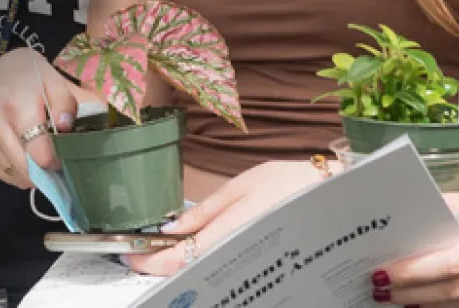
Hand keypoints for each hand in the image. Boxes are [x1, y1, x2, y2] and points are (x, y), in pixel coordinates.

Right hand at [0, 47, 79, 188]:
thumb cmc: (33, 78)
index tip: (66, 157)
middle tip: (59, 163)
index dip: (57, 161)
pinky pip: (1, 173)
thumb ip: (66, 105)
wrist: (3, 70)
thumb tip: (65, 127)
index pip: (39, 153)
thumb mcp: (56, 83)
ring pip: (13, 174)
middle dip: (46, 172)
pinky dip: (17, 172)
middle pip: (25, 168)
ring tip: (44, 158)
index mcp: (18, 108)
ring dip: (32, 174)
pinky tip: (27, 159)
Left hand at [128, 160, 331, 276]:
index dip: (147, 260)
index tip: (129, 252)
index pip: (175, 260)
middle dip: (161, 265)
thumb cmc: (287, 184)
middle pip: (187, 273)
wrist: (329, 196)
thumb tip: (170, 227)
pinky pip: (220, 268)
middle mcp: (235, 256)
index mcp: (227, 235)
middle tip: (143, 251)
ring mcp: (246, 263)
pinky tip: (195, 251)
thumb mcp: (238, 188)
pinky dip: (201, 263)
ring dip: (180, 265)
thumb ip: (203, 212)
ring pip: (203, 273)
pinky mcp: (255, 264)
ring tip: (166, 249)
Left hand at [376, 175, 458, 306]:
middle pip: (449, 267)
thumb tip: (429, 190)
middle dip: (409, 276)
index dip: (420, 229)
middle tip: (376, 277)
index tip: (389, 237)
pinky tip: (420, 304)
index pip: (452, 216)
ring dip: (419, 297)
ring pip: (457, 295)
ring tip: (388, 294)